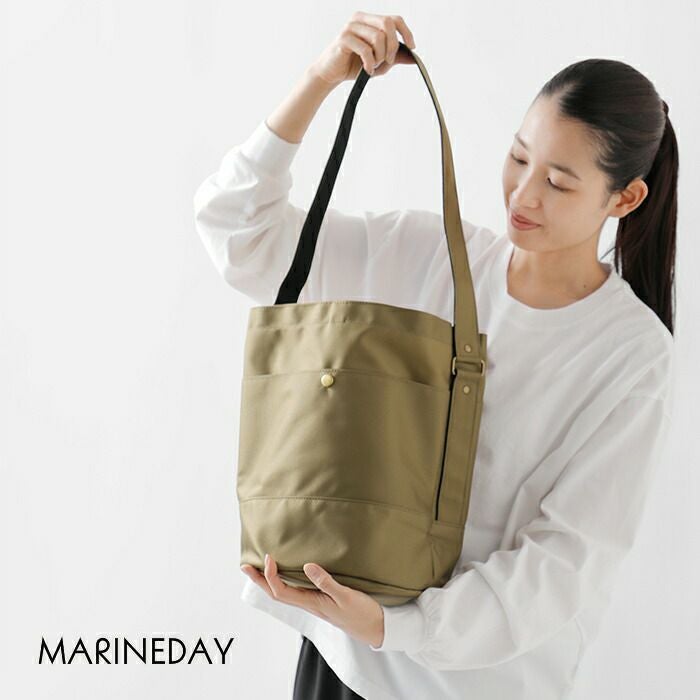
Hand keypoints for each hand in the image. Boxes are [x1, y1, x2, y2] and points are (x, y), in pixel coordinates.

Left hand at [241, 553, 384, 647]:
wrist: (374, 627)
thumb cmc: (361, 613)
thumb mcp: (345, 595)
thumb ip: (326, 582)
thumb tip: (307, 565)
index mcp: (311, 602)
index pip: (281, 591)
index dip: (270, 576)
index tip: (268, 558)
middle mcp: (308, 603)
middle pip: (276, 593)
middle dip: (259, 580)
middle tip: (245, 566)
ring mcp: (313, 602)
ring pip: (284, 592)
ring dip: (269, 581)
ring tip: (260, 567)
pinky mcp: (320, 599)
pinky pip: (296, 591)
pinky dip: (285, 581)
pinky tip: (287, 573)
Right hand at [309, 11, 416, 86]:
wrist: (331, 74)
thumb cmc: (354, 66)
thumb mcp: (379, 61)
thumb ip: (395, 57)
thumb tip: (413, 58)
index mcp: (369, 20)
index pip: (394, 19)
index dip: (406, 32)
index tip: (411, 47)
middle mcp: (360, 19)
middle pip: (388, 24)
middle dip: (392, 45)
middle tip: (388, 61)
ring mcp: (351, 27)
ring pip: (378, 37)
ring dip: (380, 56)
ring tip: (373, 66)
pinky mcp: (343, 39)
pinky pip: (366, 49)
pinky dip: (370, 63)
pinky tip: (367, 71)